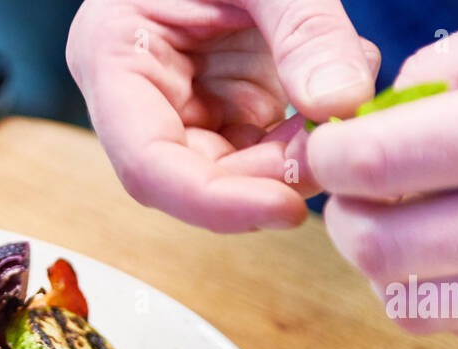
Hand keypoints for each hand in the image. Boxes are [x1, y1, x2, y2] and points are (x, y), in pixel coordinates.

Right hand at [66, 0, 378, 231]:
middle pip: (193, 177)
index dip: (214, 203)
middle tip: (335, 149)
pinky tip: (336, 92)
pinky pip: (264, 141)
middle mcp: (140, 95)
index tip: (287, 208)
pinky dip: (308, 131)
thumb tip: (344, 106)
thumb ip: (305, 29)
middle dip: (269, 176)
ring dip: (295, 156)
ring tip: (341, 109)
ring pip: (234, 169)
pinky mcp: (221, 99)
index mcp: (112, 57)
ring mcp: (182, 100)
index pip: (148, 166)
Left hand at [307, 0, 457, 348]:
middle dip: (347, 217)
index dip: (328, 157)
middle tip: (361, 192)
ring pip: (409, 306)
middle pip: (377, 252)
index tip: (328, 150)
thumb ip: (435, 76)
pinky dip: (445, 291)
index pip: (373, 165)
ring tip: (414, 219)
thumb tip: (351, 135)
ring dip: (389, 265)